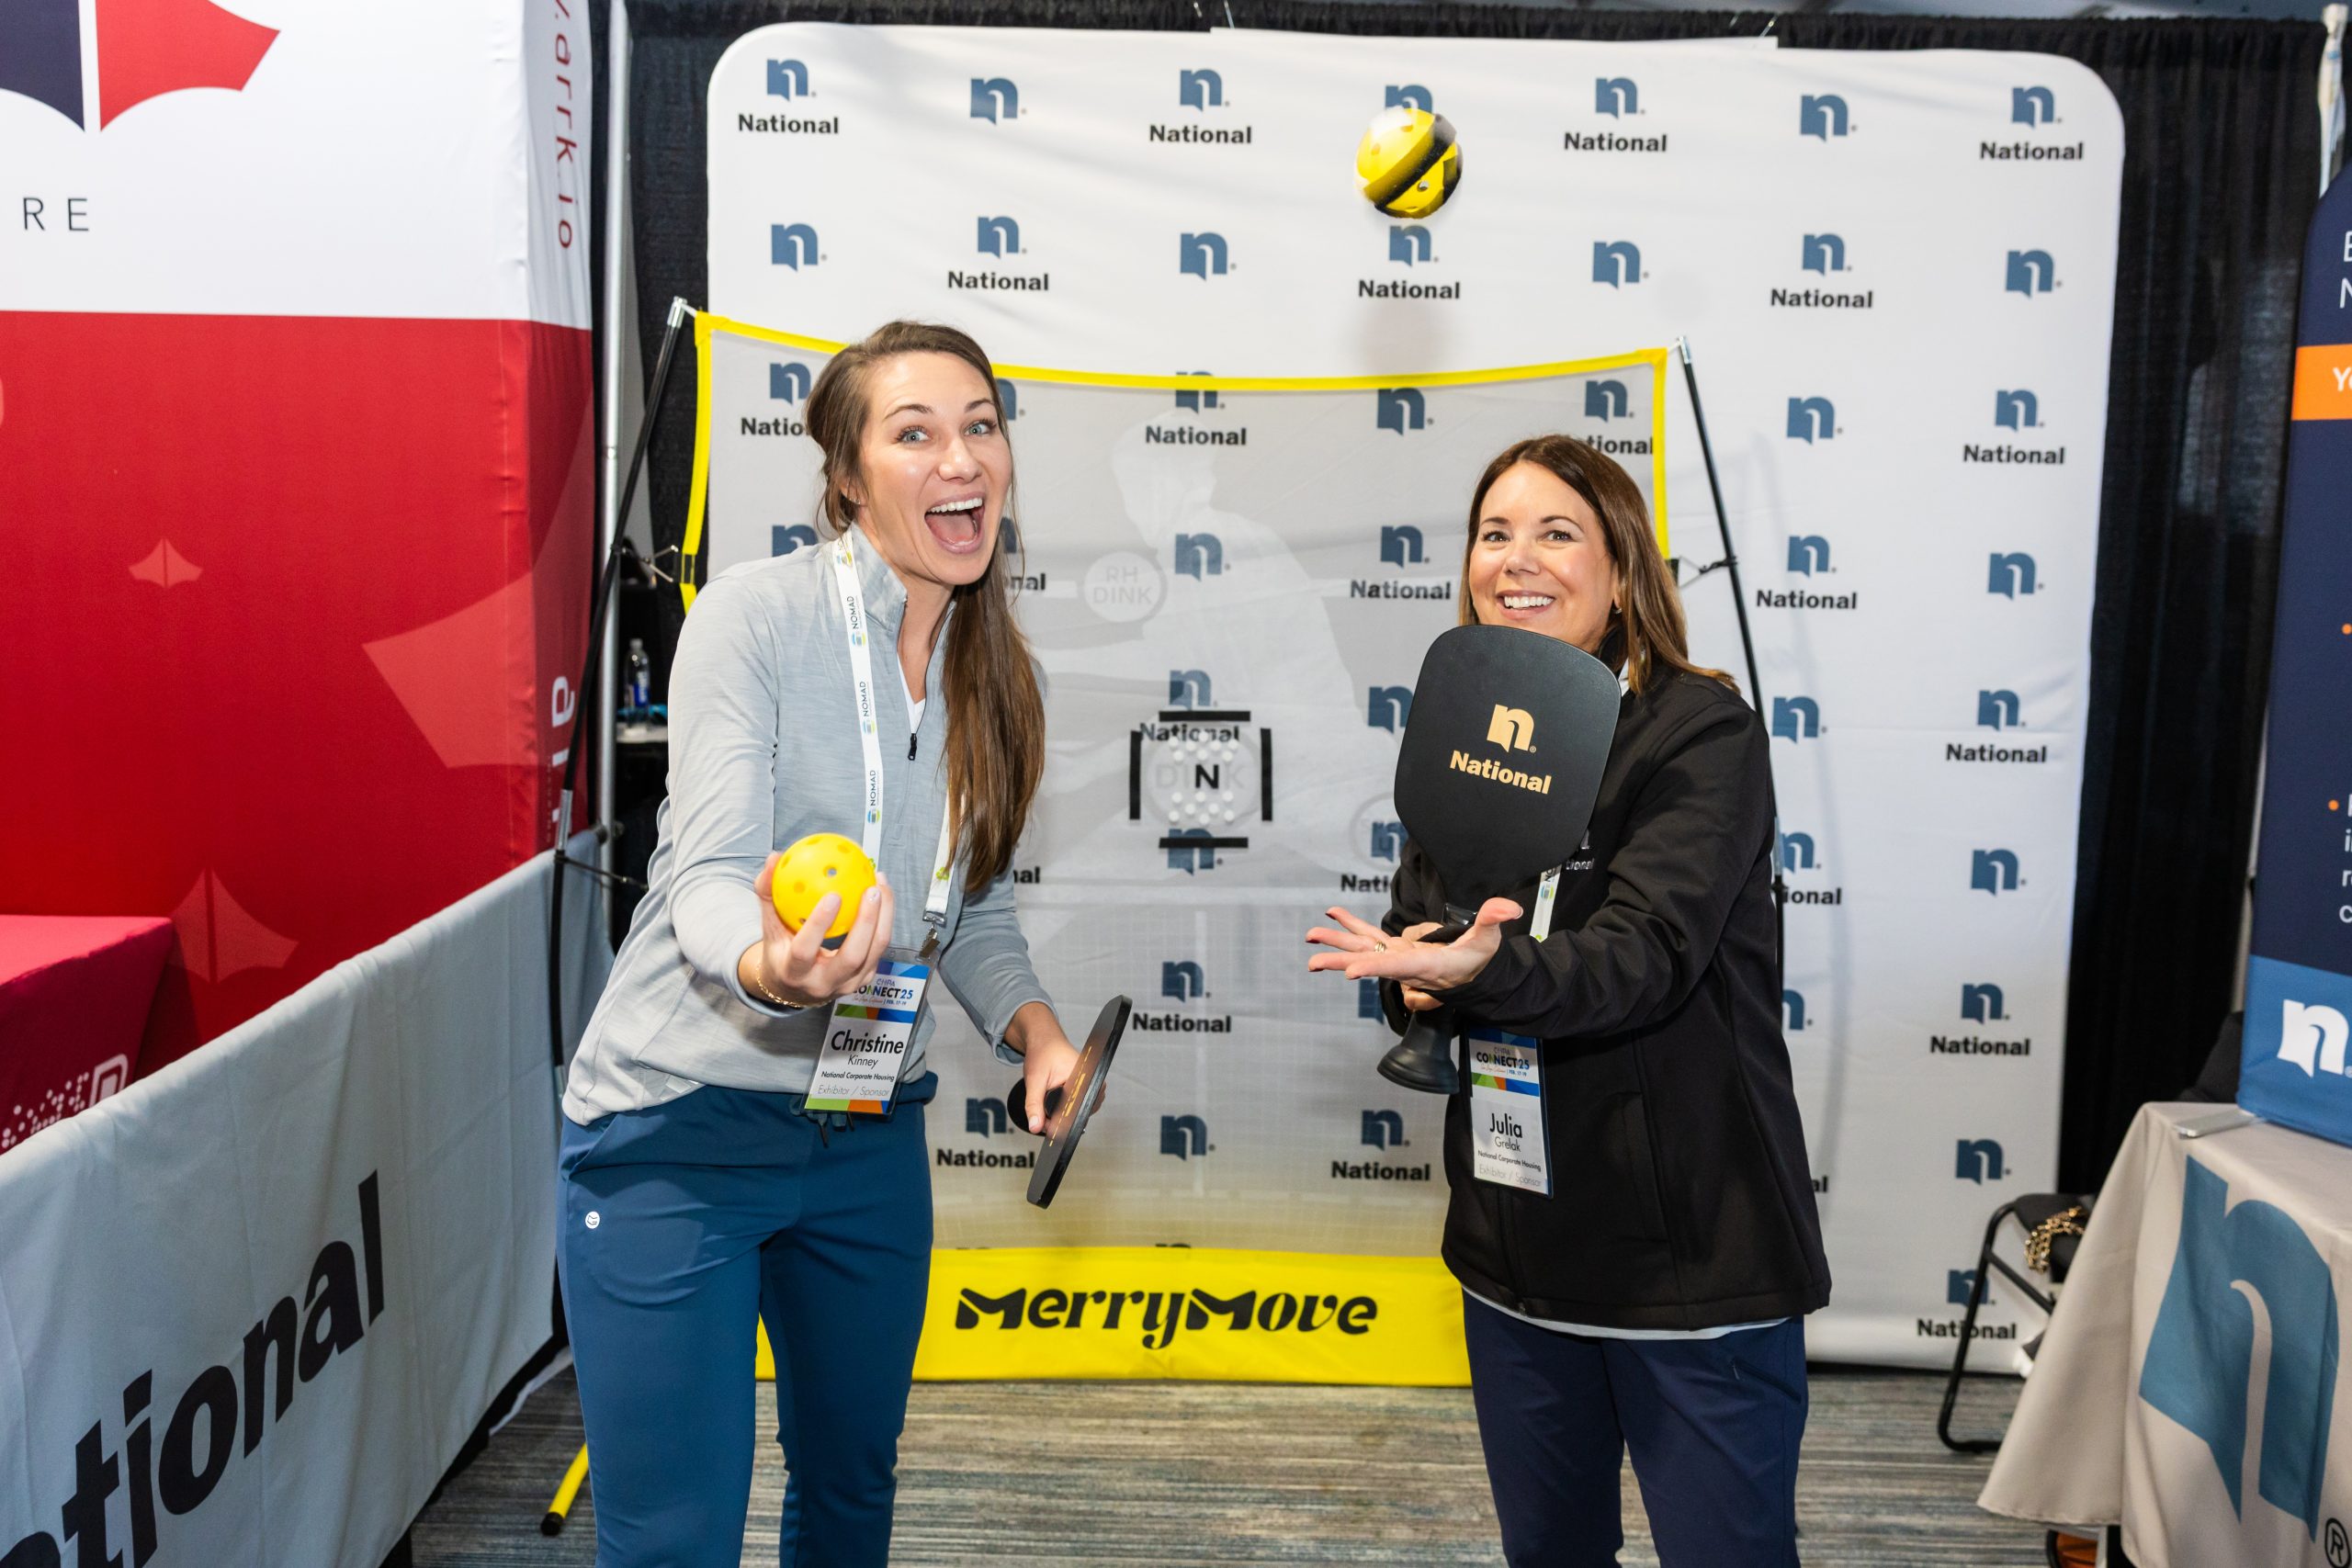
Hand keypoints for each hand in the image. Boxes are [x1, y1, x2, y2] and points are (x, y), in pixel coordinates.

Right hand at [741, 853, 894, 1008]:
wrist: (794, 989)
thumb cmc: (781, 952)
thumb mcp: (769, 927)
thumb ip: (769, 894)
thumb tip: (775, 859)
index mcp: (794, 972)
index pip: (806, 950)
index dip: (820, 924)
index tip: (833, 895)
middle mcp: (823, 983)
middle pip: (852, 957)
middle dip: (866, 922)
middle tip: (871, 890)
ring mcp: (847, 984)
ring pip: (873, 952)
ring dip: (883, 918)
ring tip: (881, 886)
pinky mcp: (864, 980)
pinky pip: (879, 949)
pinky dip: (884, 921)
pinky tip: (882, 895)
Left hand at [1007, 1001, 1084, 1133]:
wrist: (1043, 1038)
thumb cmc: (1042, 1053)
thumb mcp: (1034, 1081)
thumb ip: (1034, 1105)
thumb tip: (1036, 1127)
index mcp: (1085, 1077)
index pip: (1079, 1109)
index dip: (1063, 1121)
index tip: (1049, 1127)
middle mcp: (1092, 1080)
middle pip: (1081, 1112)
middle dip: (1062, 1119)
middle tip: (1044, 1120)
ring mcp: (1090, 1083)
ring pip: (1080, 1109)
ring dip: (1064, 1113)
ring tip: (1048, 1108)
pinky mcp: (1085, 1085)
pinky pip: (1079, 1103)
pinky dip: (1066, 1107)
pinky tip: (1054, 1105)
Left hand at [1304, 900, 1521, 994]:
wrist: (1473, 975)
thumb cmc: (1481, 962)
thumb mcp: (1489, 941)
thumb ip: (1494, 921)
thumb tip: (1508, 906)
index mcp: (1426, 966)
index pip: (1398, 967)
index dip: (1374, 967)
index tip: (1350, 971)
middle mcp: (1405, 965)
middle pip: (1369, 963)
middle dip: (1340, 962)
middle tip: (1312, 963)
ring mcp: (1397, 956)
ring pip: (1361, 949)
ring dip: (1335, 943)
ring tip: (1309, 936)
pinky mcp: (1395, 948)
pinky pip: (1368, 936)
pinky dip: (1350, 924)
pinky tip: (1333, 912)